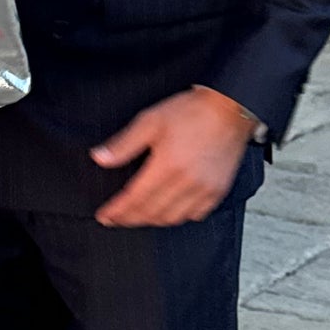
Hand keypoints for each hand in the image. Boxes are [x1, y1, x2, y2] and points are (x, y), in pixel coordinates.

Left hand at [90, 85, 257, 227]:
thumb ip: (123, 144)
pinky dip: (178, 217)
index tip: (105, 216)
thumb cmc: (192, 111)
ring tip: (137, 216)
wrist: (230, 109)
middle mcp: (187, 183)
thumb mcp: (150, 120)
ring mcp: (205, 190)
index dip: (117, 211)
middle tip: (115, 219)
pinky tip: (169, 211)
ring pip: (172, 218)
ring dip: (151, 221)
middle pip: (151, 213)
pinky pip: (195, 215)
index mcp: (167, 166)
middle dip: (129, 219)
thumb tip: (100, 158)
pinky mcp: (218, 191)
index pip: (134, 199)